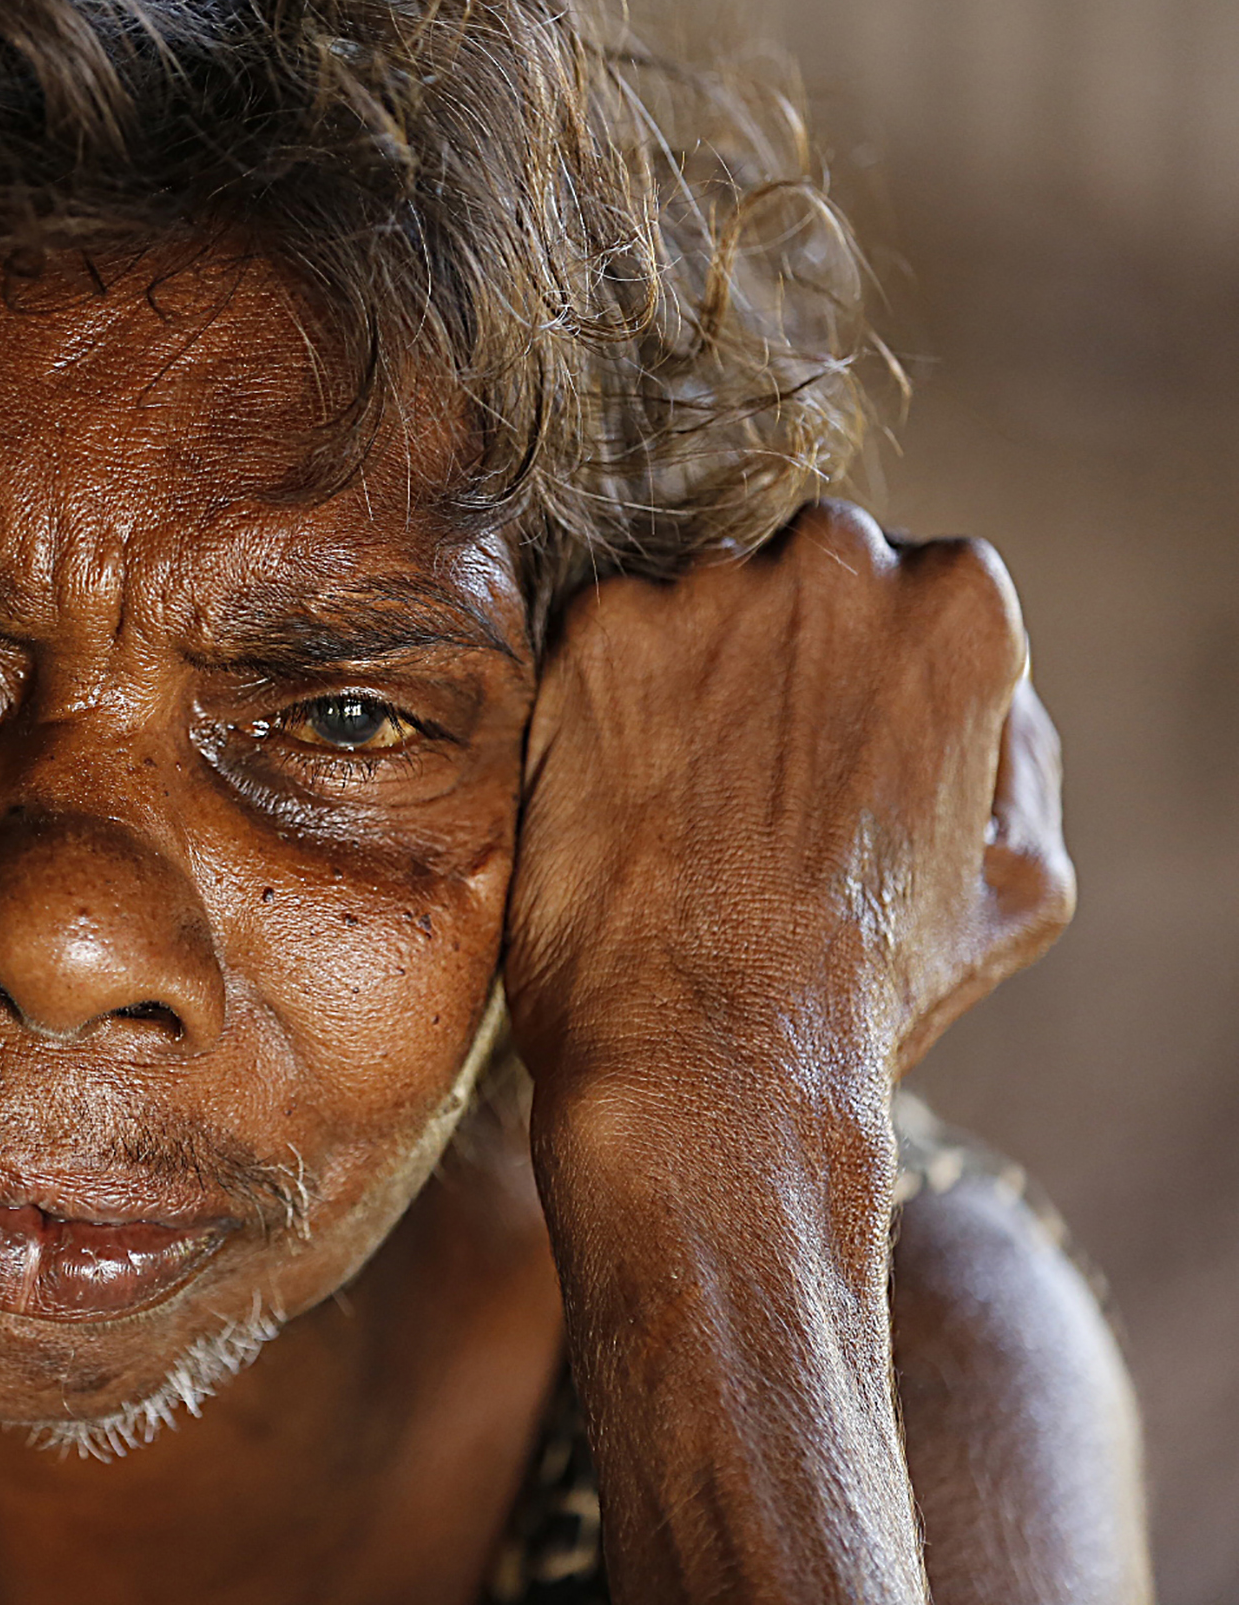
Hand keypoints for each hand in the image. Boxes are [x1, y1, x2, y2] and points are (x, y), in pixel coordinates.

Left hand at [506, 498, 1072, 1097]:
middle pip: (797, 574)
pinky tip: (619, 803)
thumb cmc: (872, 988)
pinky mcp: (596, 633)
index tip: (828, 748)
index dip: (862, 674)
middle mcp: (836, 565)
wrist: (710, 1051)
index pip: (906, 585)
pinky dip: (600, 706)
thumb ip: (1015, 750)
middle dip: (776, 654)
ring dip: (683, 674)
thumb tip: (983, 691)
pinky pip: (598, 644)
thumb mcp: (1019, 881)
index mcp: (958, 607)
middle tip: (748, 777)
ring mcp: (706, 590)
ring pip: (691, 603)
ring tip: (682, 807)